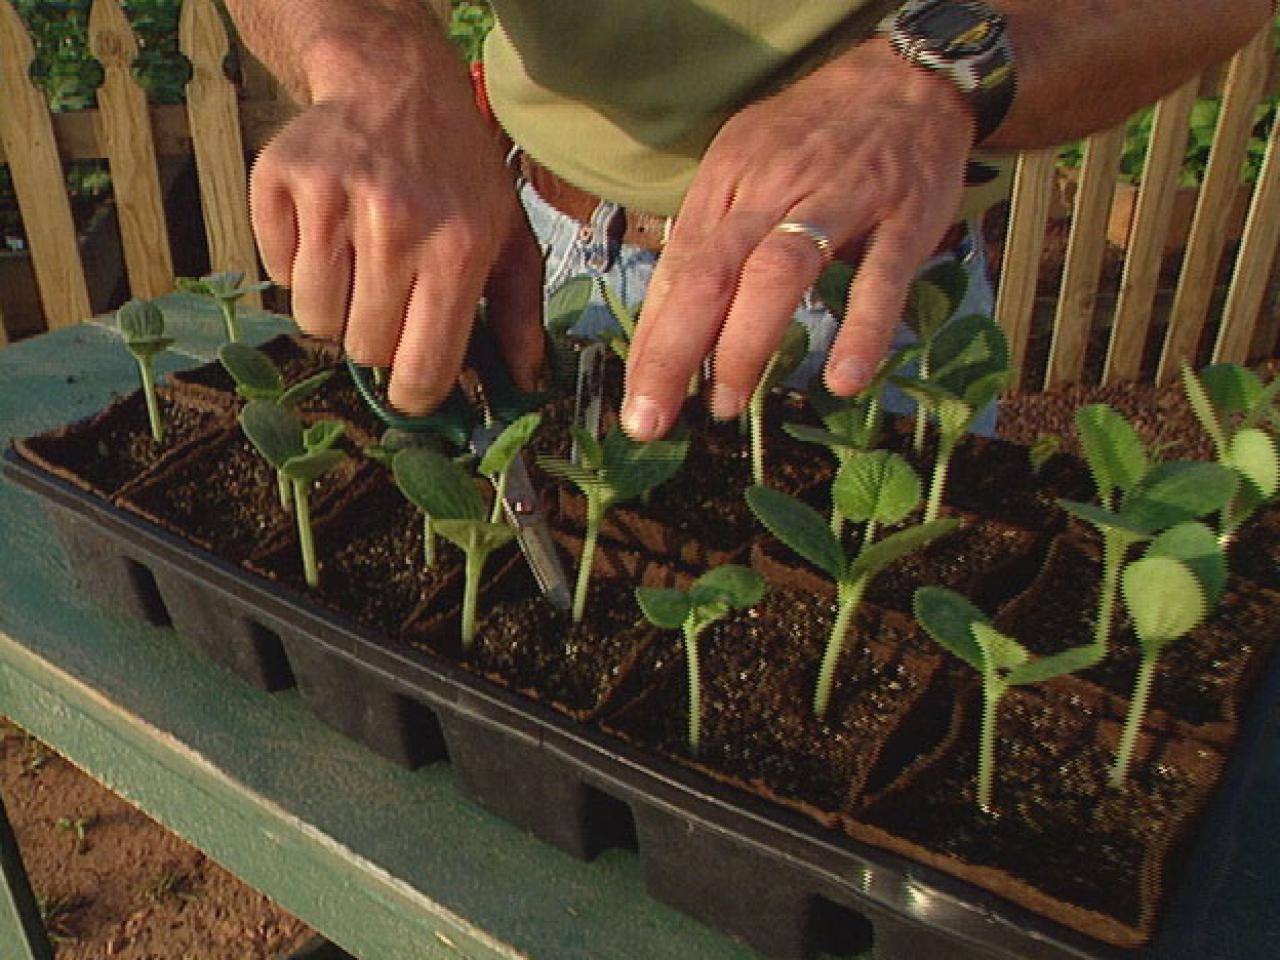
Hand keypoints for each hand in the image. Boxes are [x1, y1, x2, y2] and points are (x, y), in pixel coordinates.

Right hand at [248, 49, 543, 413]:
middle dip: (377, 339)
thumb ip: (520, 314)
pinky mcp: (283, 182)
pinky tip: (328, 230)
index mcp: (457, 250)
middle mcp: (396, 226)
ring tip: (360, 264)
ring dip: (335, 308)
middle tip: (392, 298)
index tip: (413, 387)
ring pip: (314, 320)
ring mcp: (333, 201)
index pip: (422, 368)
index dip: (416, 394)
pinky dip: (297, 265)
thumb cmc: (458, 173)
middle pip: (364, 349)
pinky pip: (276, 272)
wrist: (398, 84)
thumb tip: (521, 383)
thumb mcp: (509, 236)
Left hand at [621, 39, 975, 440]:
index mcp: (728, 179)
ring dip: (745, 346)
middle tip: (650, 419)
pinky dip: (861, 328)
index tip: (634, 396)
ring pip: (778, 273)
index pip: (677, 268)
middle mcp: (772, 188)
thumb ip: (713, 236)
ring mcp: (839, 201)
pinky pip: (880, 276)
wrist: (907, 77)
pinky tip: (844, 379)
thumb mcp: (747, 166)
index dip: (652, 337)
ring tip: (726, 405)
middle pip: (709, 274)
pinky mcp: (904, 216)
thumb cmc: (815, 136)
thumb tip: (669, 315)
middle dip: (672, 353)